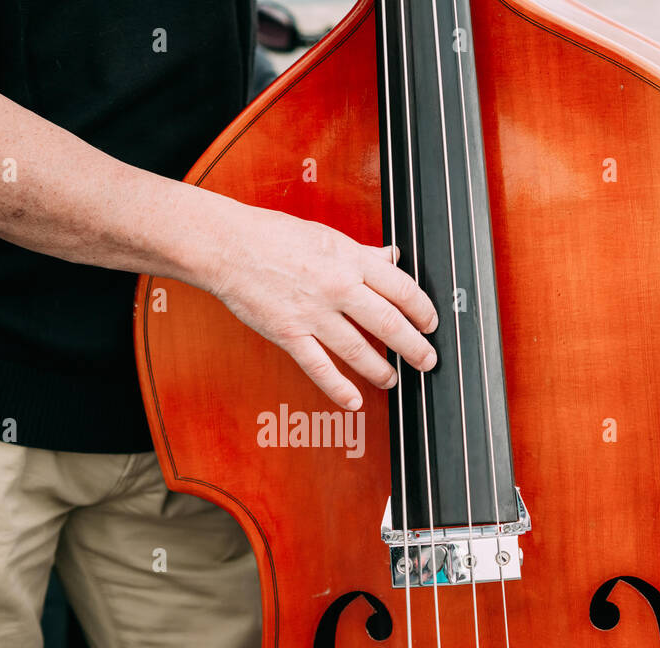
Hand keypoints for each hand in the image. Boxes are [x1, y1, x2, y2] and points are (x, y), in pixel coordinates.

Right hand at [208, 204, 438, 409]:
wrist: (228, 246)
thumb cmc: (274, 236)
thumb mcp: (328, 237)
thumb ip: (362, 252)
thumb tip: (391, 257)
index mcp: (350, 260)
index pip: (401, 288)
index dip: (423, 310)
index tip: (431, 323)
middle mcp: (337, 287)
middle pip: (388, 323)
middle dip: (414, 347)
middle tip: (427, 360)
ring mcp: (312, 313)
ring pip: (358, 350)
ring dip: (381, 370)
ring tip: (393, 379)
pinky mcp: (288, 333)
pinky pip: (319, 367)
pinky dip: (339, 388)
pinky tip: (354, 400)